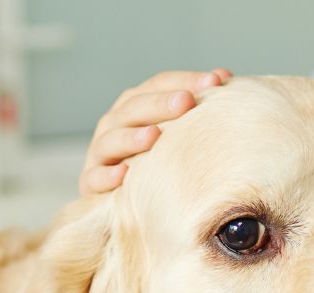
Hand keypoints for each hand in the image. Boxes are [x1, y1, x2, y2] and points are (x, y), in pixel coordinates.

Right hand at [80, 69, 230, 196]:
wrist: (114, 196)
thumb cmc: (153, 158)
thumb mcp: (171, 131)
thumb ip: (192, 106)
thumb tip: (224, 76)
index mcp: (135, 105)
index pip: (158, 85)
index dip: (185, 80)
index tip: (216, 81)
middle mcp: (114, 123)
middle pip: (134, 107)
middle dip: (160, 103)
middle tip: (187, 101)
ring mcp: (100, 152)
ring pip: (111, 140)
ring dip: (131, 137)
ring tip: (154, 136)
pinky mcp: (89, 182)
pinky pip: (95, 178)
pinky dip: (107, 175)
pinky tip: (123, 175)